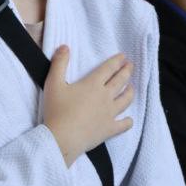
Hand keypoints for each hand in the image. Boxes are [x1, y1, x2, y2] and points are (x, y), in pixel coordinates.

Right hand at [43, 47, 133, 166]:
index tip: (123, 57)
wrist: (62, 138)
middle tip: (131, 66)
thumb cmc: (56, 110)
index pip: (108, 69)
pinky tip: (129, 119)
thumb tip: (65, 47)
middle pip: (120, 81)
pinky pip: (124, 124)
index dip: (117, 61)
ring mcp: (109, 113)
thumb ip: (59, 63)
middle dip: (127, 71)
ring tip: (131, 88)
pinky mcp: (109, 129)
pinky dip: (128, 121)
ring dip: (130, 92)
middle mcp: (105, 97)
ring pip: (125, 100)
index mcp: (93, 84)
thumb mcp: (53, 83)